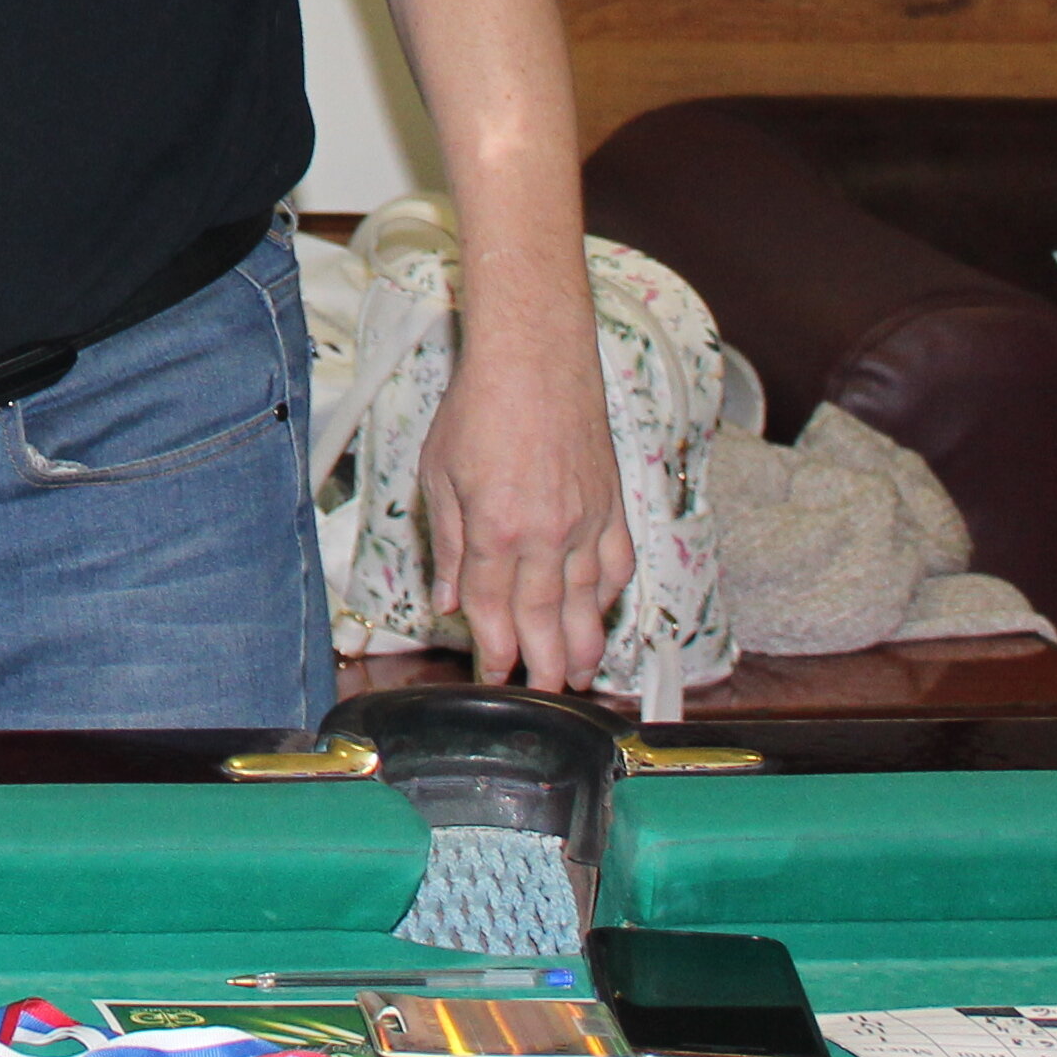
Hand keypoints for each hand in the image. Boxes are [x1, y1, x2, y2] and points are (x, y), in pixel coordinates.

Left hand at [421, 295, 632, 691]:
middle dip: (542, 668)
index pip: (492, 608)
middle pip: (546, 620)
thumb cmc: (479, 405)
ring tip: (578, 678)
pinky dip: (611, 596)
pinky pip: (617, 564)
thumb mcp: (439, 473)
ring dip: (583, 645)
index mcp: (495, 528)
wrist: (536, 356)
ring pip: (588, 602)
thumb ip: (447, 543)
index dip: (493, 650)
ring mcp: (586, 521)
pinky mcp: (612, 504)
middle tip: (541, 699)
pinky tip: (603, 613)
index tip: (492, 677)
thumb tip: (448, 600)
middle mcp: (546, 534)